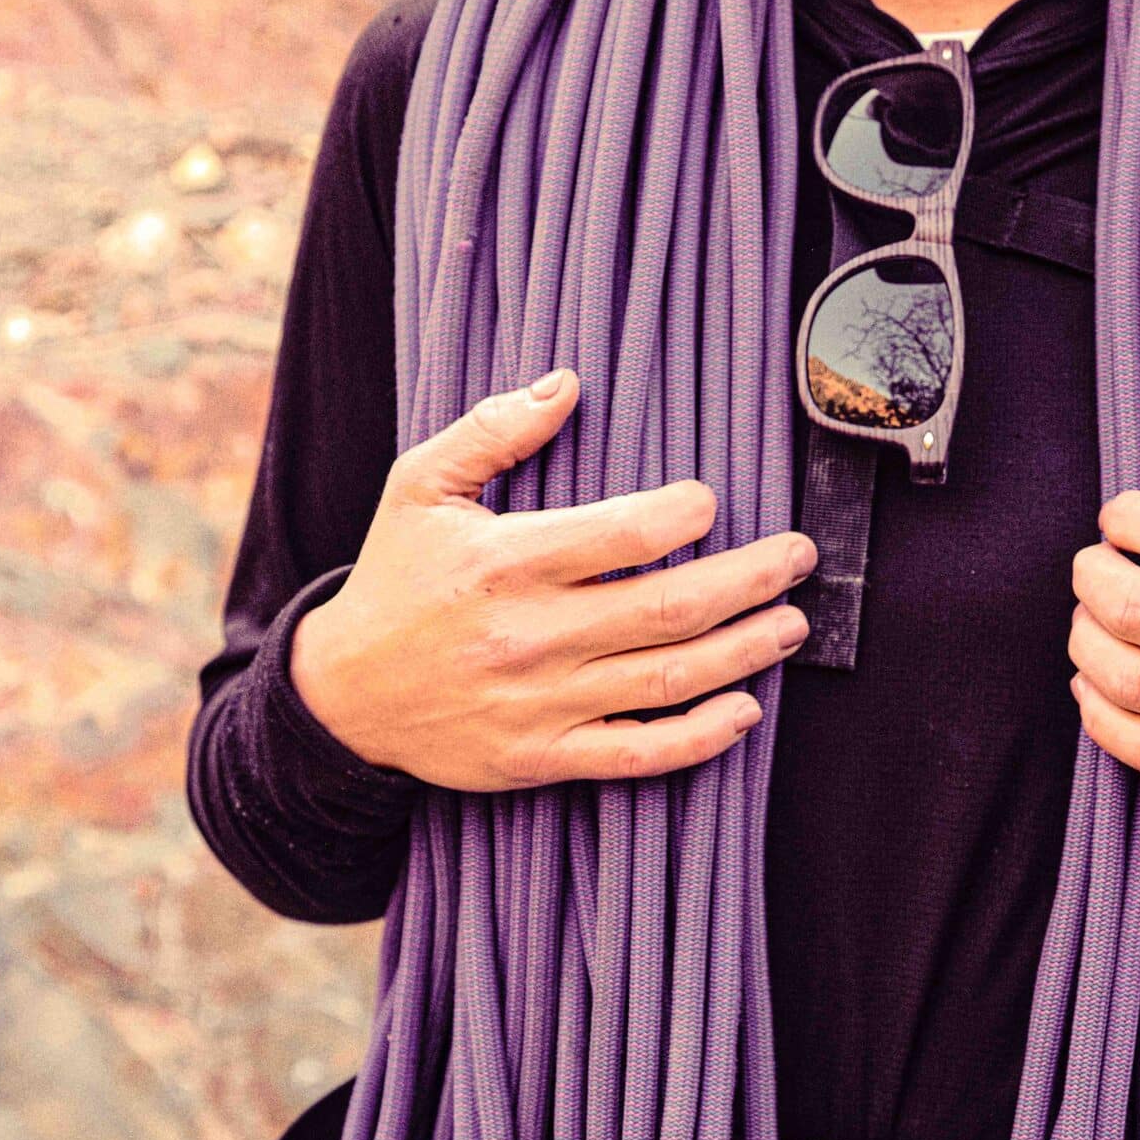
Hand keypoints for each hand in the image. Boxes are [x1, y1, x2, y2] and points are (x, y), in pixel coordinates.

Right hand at [288, 368, 817, 790]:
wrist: (340, 696)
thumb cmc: (393, 579)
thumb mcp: (419, 487)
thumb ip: (491, 431)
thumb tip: (566, 383)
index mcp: (506, 563)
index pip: (623, 535)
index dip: (684, 514)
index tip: (711, 499)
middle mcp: (531, 636)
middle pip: (669, 608)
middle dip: (749, 579)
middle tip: (799, 557)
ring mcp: (541, 704)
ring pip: (668, 679)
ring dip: (744, 651)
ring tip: (791, 622)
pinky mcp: (542, 757)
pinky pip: (637, 753)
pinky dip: (699, 738)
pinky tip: (745, 710)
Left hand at [1068, 440, 1139, 841]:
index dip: (1125, 517)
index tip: (1121, 518)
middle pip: (1131, 605)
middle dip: (1090, 573)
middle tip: (1094, 563)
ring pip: (1123, 676)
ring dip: (1084, 637)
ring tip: (1092, 617)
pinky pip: (1138, 746)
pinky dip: (1096, 709)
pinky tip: (1097, 682)